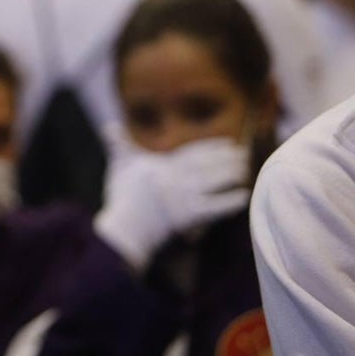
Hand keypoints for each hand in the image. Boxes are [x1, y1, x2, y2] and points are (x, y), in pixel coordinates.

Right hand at [95, 138, 250, 270]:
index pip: (193, 152)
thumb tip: (108, 127)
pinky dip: (230, 201)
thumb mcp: (118, 166)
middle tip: (244, 154)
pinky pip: (215, 207)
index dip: (213, 147)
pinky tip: (243, 196)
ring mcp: (181, 197)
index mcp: (161, 166)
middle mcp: (173, 178)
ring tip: (246, 171)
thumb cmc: (121, 198)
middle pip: (207, 164)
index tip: (229, 143)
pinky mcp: (187, 216)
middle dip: (227, 158)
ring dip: (232, 175)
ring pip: (213, 181)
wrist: (123, 228)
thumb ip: (118, 144)